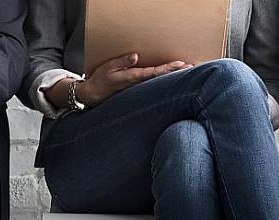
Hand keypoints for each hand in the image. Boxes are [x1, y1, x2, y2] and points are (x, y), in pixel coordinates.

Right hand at [73, 54, 190, 107]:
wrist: (94, 96)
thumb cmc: (101, 80)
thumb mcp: (108, 68)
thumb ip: (122, 62)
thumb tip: (136, 56)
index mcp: (132, 78)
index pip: (154, 72)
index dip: (167, 68)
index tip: (180, 64)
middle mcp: (138, 84)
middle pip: (161, 78)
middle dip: (176, 72)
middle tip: (192, 67)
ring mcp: (139, 88)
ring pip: (159, 81)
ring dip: (173, 76)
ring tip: (187, 70)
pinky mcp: (138, 89)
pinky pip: (154, 84)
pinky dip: (165, 79)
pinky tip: (173, 78)